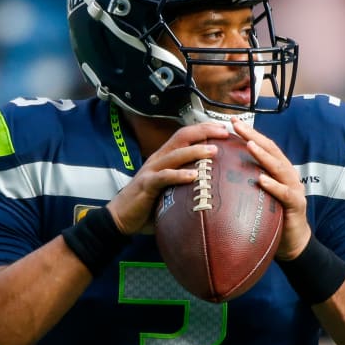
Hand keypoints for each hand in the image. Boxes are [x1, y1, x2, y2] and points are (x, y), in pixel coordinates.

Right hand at [104, 122, 229, 234]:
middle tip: (224, 132)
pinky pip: (164, 177)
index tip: (223, 128)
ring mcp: (151, 170)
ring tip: (214, 150)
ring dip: (195, 151)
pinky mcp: (146, 185)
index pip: (185, 135)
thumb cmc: (148, 204)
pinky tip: (193, 176)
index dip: (204, 129)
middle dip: (204, 132)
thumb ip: (187, 184)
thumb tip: (212, 187)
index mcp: (165, 157)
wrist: (121, 217)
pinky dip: (178, 175)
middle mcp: (158, 159)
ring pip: (175, 154)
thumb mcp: (170, 189)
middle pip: (182, 137)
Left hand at [232, 118, 310, 259]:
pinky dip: (273, 185)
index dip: (249, 132)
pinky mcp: (296, 204)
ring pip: (279, 167)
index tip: (231, 122)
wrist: (292, 242)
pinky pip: (285, 193)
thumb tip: (219, 172)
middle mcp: (288, 174)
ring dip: (263, 155)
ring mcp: (294, 188)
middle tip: (236, 125)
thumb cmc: (272, 217)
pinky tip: (261, 179)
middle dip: (253, 135)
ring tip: (248, 145)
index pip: (263, 146)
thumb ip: (246, 182)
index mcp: (278, 170)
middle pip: (271, 150)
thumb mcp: (257, 196)